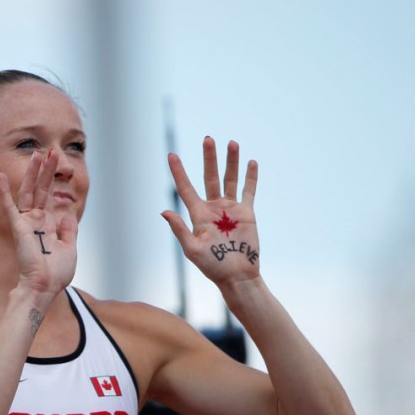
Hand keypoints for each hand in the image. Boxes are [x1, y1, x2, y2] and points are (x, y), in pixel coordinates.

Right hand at [0, 150, 78, 294]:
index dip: (52, 180)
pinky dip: (4, 191)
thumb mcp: (69, 248)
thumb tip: (68, 214)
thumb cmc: (57, 273)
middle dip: (46, 170)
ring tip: (37, 154)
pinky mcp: (19, 227)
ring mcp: (27, 222)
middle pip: (41, 189)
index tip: (56, 163)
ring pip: (29, 192)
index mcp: (48, 225)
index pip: (49, 197)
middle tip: (50, 152)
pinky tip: (0, 175)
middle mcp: (36, 221)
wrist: (45, 286)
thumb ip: (68, 230)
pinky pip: (10, 205)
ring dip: (33, 173)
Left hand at [162, 137, 260, 287]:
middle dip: (209, 158)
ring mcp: (230, 209)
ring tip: (231, 143)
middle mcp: (213, 208)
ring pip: (230, 179)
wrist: (237, 276)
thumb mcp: (192, 249)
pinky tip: (251, 162)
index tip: (171, 154)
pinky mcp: (246, 214)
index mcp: (198, 214)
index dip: (179, 171)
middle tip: (208, 139)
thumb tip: (164, 211)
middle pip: (210, 177)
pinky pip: (248, 191)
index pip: (186, 188)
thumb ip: (180, 229)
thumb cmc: (212, 267)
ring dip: (231, 162)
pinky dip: (250, 177)